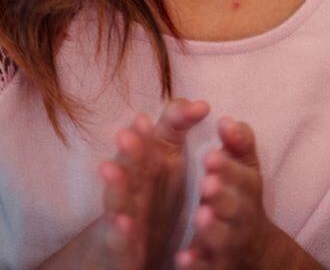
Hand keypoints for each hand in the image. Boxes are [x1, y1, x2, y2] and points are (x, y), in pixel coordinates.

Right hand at [94, 99, 210, 268]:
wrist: (136, 245)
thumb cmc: (152, 192)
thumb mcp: (166, 156)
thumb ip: (178, 126)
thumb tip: (202, 103)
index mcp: (147, 164)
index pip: (150, 142)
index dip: (152, 129)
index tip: (149, 116)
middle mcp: (132, 187)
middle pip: (129, 167)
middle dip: (129, 151)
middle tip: (126, 134)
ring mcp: (125, 215)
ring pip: (118, 200)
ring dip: (114, 186)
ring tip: (108, 168)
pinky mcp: (124, 246)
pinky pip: (122, 239)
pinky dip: (120, 232)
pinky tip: (123, 224)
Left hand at [177, 118, 282, 268]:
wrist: (254, 249)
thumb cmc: (243, 200)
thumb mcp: (247, 169)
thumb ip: (239, 144)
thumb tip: (227, 120)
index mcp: (248, 189)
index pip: (242, 176)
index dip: (228, 167)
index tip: (210, 156)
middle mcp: (242, 217)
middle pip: (237, 206)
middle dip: (224, 194)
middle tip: (208, 182)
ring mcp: (230, 245)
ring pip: (224, 238)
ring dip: (214, 228)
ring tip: (202, 215)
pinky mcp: (216, 266)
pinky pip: (207, 267)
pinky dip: (197, 263)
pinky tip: (183, 257)